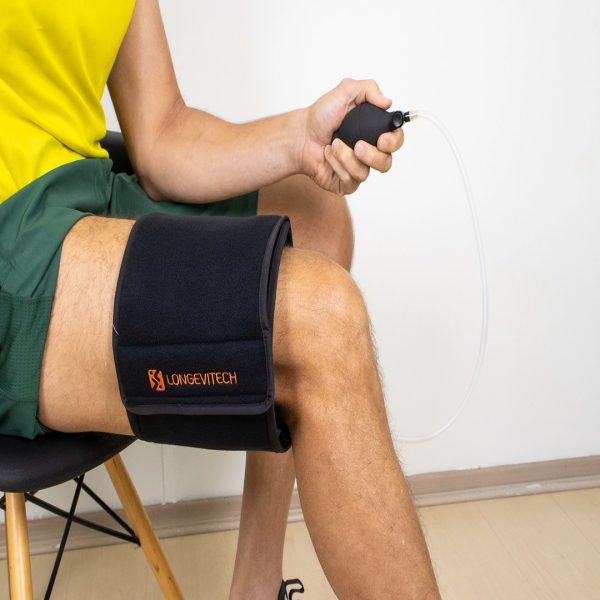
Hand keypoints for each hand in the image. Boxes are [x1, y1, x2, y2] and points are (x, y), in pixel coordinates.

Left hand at [300, 78, 404, 194]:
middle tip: (357, 146)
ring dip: (346, 157)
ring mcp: (358, 169)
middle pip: (386, 163)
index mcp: (374, 132)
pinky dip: (337, 166)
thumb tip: (387, 102)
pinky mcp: (346, 183)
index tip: (382, 140)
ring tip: (334, 144)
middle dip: (372, 156)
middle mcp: (369, 153)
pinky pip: (350, 181)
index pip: (396, 141)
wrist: (301, 135)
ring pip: (364, 173)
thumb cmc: (321, 116)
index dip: (393, 142)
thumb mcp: (345, 91)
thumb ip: (369, 89)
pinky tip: (328, 155)